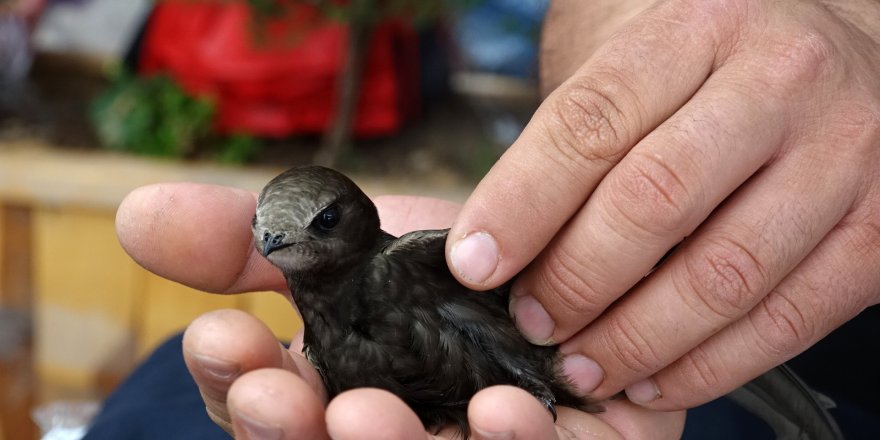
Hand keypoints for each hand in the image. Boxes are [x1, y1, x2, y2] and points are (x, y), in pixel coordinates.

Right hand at [116, 183, 684, 438]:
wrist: (575, 256)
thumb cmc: (456, 266)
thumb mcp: (358, 237)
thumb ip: (258, 235)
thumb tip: (135, 212)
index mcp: (327, 385)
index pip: (253, 399)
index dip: (229, 377)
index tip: (220, 335)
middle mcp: (384, 428)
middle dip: (282, 433)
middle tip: (271, 396)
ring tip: (365, 412)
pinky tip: (500, 410)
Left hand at [446, 0, 879, 409]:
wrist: (842, 50)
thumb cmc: (712, 63)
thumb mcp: (636, 53)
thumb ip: (573, 133)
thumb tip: (495, 241)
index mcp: (698, 27)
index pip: (590, 123)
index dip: (520, 204)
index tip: (473, 264)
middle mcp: (782, 82)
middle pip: (654, 201)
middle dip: (575, 280)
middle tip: (531, 323)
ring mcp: (845, 157)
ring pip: (722, 274)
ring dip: (635, 339)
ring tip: (580, 365)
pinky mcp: (878, 233)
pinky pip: (785, 321)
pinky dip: (708, 367)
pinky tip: (652, 379)